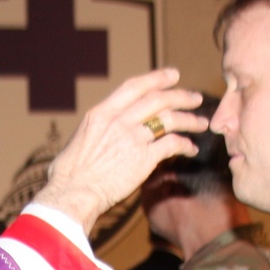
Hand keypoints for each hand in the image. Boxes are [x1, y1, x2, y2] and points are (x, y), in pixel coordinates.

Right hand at [36, 69, 205, 234]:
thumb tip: (101, 134)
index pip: (135, 86)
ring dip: (189, 120)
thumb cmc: (69, 174)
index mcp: (101, 113)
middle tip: (195, 98)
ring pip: (170, 120)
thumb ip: (97, 131)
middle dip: (181, 96)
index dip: (157, 78)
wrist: (72, 193)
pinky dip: (184, 145)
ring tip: (201, 123)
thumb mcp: (79, 140)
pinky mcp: (144, 158)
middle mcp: (119, 120)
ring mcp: (132, 138)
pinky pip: (172, 144)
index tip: (173, 75)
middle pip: (158, 99)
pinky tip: (190, 149)